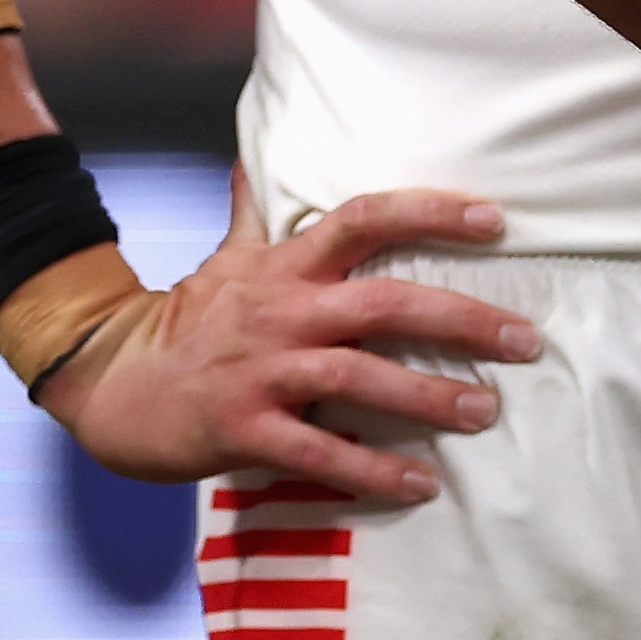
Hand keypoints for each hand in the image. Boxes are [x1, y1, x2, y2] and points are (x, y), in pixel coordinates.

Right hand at [42, 190, 541, 502]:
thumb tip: (251, 155)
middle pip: (380, 302)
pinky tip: (420, 483)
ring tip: (485, 410)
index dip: (428, 213)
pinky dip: (372, 470)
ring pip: (357, 377)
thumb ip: (253, 212)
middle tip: (524, 339)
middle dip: (460, 319)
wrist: (116, 385)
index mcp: (284, 268)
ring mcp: (262, 372)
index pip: (361, 220)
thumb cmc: (188, 322)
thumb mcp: (224, 258)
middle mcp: (280, 312)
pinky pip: (319, 452)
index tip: (494, 221)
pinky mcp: (246, 430)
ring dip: (428, 396)